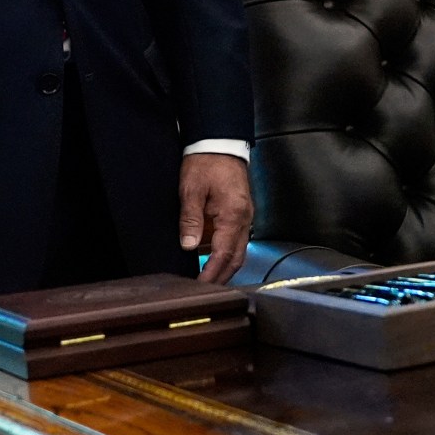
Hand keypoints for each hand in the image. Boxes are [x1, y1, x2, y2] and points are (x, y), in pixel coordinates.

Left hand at [179, 153, 252, 283]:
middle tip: (204, 290)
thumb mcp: (191, 189)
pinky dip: (225, 253)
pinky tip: (211, 258)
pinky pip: (236, 240)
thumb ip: (191, 219)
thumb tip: (189, 246)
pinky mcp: (241, 213)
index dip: (212, 274)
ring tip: (206, 279)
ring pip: (238, 251)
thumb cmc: (207, 162)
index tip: (200, 286)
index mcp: (233, 215)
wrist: (220, 143)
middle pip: (236, 258)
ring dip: (224, 267)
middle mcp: (244, 219)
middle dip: (221, 277)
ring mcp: (245, 217)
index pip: (224, 254)